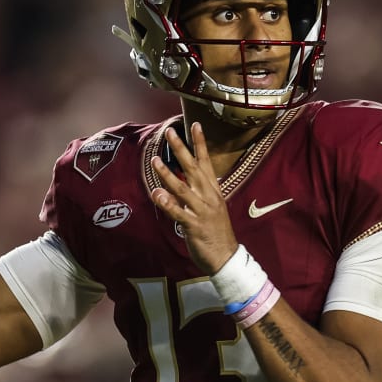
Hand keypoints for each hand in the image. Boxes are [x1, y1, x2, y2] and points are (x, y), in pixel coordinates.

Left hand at [148, 121, 237, 272]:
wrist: (226, 257)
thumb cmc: (215, 232)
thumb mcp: (208, 208)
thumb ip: (193, 194)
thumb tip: (176, 182)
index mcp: (213, 191)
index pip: (206, 162)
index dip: (200, 143)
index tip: (195, 124)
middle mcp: (209, 197)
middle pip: (193, 168)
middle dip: (181, 149)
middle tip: (170, 132)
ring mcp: (202, 211)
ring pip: (183, 188)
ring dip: (168, 174)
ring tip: (155, 160)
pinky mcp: (194, 226)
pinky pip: (179, 213)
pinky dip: (168, 204)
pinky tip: (156, 194)